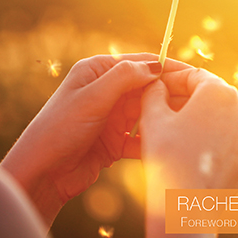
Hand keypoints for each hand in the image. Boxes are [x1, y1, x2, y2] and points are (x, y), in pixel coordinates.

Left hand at [0, 54, 180, 226]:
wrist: (41, 174)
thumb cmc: (59, 129)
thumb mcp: (92, 98)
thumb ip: (124, 78)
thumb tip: (156, 65)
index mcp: (97, 71)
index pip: (139, 63)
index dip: (166, 67)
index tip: (193, 74)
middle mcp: (105, 91)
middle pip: (146, 88)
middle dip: (169, 95)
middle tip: (196, 102)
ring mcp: (110, 117)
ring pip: (145, 113)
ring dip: (162, 118)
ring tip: (186, 124)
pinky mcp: (113, 143)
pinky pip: (139, 139)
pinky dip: (151, 141)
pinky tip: (165, 146)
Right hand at [139, 68, 237, 237]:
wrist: (186, 207)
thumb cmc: (168, 156)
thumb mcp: (153, 116)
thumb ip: (154, 92)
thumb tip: (156, 84)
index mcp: (220, 92)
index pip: (194, 75)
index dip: (171, 78)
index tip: (155, 84)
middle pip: (208, 95)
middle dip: (182, 98)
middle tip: (157, 104)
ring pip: (216, 117)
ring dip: (193, 118)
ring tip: (167, 127)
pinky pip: (223, 139)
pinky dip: (206, 137)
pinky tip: (184, 147)